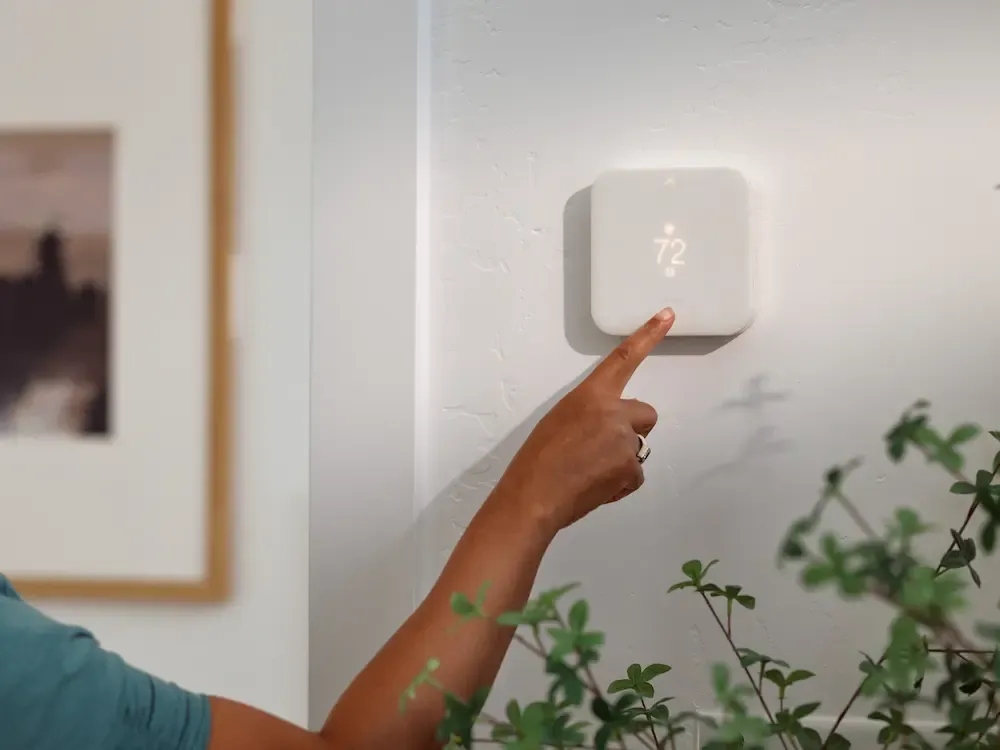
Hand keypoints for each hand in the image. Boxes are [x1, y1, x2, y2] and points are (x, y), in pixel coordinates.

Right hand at [495, 307, 674, 535]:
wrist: (535, 495)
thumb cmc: (537, 458)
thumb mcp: (560, 420)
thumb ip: (590, 414)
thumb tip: (606, 428)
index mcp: (591, 395)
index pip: (624, 358)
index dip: (648, 335)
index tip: (667, 316)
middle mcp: (613, 413)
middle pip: (646, 414)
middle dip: (633, 428)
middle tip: (605, 446)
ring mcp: (625, 442)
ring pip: (637, 448)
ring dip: (621, 458)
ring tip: (589, 470)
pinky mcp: (631, 470)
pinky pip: (635, 474)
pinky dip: (620, 481)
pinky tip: (595, 485)